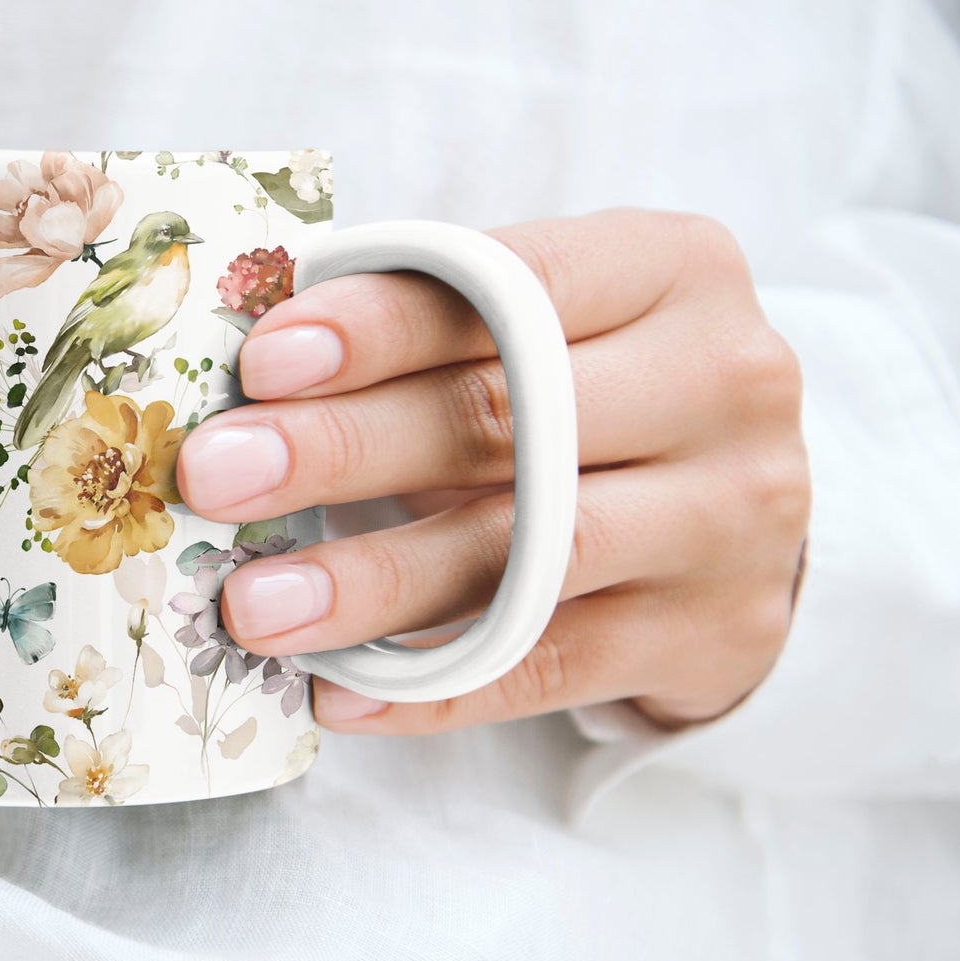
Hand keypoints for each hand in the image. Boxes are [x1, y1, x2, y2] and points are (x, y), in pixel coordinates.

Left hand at [177, 209, 808, 732]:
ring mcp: (733, 515)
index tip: (263, 362)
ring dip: (376, 581)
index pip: (512, 286)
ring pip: (532, 553)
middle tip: (218, 477)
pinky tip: (337, 693)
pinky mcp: (715, 632)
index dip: (381, 326)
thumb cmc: (591, 387)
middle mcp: (722, 381)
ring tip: (255, 606)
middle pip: (512, 417)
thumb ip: (429, 326)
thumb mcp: (543, 321)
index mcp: (668, 268)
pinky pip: (552, 668)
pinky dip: (436, 689)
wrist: (742, 503)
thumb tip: (244, 384)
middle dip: (345, 448)